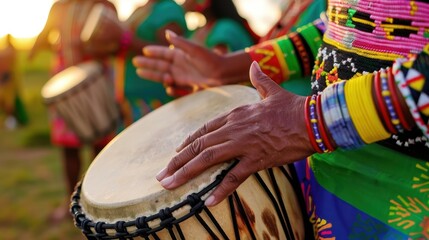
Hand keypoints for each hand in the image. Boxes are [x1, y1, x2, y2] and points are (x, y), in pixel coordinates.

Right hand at [133, 30, 225, 90]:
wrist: (223, 74)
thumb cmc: (210, 60)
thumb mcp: (194, 50)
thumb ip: (180, 43)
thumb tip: (167, 33)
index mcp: (180, 56)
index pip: (163, 54)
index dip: (154, 52)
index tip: (144, 51)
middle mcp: (180, 66)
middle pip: (160, 66)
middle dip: (147, 64)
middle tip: (135, 63)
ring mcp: (183, 76)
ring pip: (164, 76)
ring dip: (153, 75)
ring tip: (141, 73)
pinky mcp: (188, 86)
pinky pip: (176, 88)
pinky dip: (171, 89)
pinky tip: (168, 87)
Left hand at [156, 62, 314, 206]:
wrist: (313, 118)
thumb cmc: (293, 107)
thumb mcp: (272, 90)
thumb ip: (259, 79)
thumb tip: (253, 65)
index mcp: (235, 115)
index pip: (204, 130)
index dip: (188, 143)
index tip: (176, 153)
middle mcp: (234, 128)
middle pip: (199, 146)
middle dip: (177, 162)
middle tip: (161, 176)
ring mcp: (243, 144)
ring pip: (208, 159)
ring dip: (186, 173)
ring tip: (169, 186)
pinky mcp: (256, 159)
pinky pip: (234, 177)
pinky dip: (220, 190)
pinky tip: (207, 201)